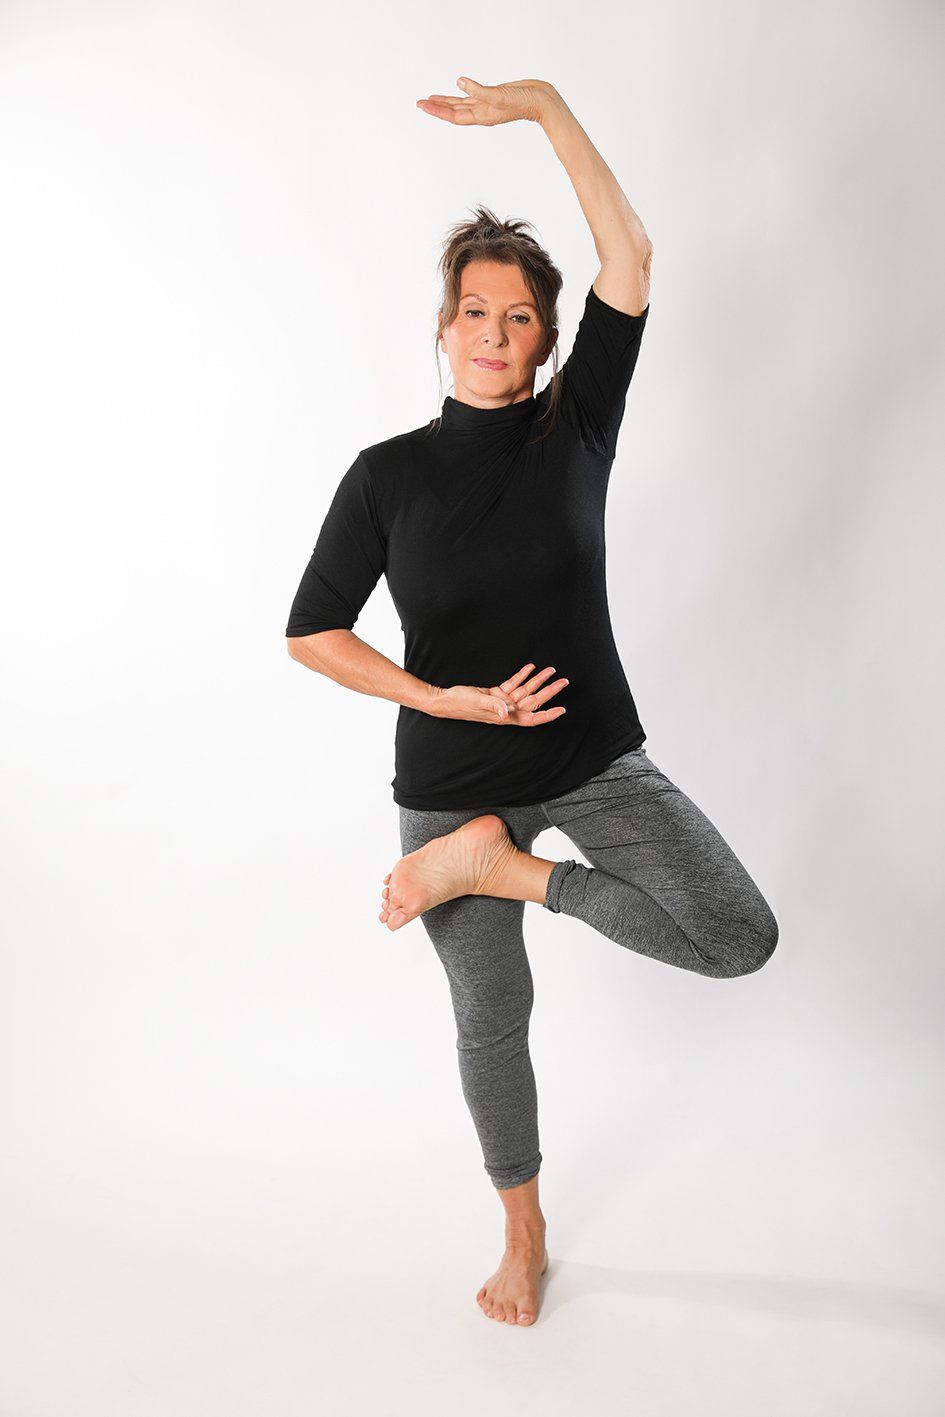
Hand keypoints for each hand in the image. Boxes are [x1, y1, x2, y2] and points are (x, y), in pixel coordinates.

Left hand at [416, 77, 554, 126]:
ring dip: (446, 102)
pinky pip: (473, 96)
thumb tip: (459, 83)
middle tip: (420, 102)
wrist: (542, 101)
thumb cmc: (523, 102)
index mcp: (481, 115)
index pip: (453, 114)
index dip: (436, 109)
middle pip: (453, 111)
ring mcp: (488, 105)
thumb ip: (478, 90)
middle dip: (436, 107)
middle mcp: (482, 112)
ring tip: (432, 98)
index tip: (422, 104)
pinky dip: (463, 93)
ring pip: (461, 105)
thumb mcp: (498, 95)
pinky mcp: (494, 96)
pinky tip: (458, 88)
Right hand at [428, 662, 568, 726]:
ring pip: (525, 690)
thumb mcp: (477, 702)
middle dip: (549, 691)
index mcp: (505, 716)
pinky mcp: (495, 693)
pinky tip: (530, 667)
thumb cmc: (459, 704)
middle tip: (564, 681)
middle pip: (533, 701)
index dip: (547, 715)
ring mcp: (502, 701)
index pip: (532, 718)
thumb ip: (493, 706)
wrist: (444, 699)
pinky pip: (513, 684)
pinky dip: (521, 676)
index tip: (562, 710)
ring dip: (537, 680)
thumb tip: (506, 712)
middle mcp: (506, 710)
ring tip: (550, 670)